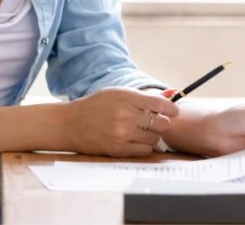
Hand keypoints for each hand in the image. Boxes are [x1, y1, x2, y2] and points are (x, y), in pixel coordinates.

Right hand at [61, 87, 178, 157]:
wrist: (70, 124)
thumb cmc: (96, 106)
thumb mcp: (117, 93)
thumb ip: (143, 96)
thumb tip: (171, 95)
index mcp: (125, 97)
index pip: (160, 104)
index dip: (172, 108)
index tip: (174, 111)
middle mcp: (125, 115)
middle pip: (161, 123)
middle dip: (160, 122)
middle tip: (153, 121)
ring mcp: (122, 134)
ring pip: (155, 138)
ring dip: (152, 135)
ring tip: (139, 130)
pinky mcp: (119, 149)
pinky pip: (146, 150)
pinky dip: (144, 146)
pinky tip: (135, 140)